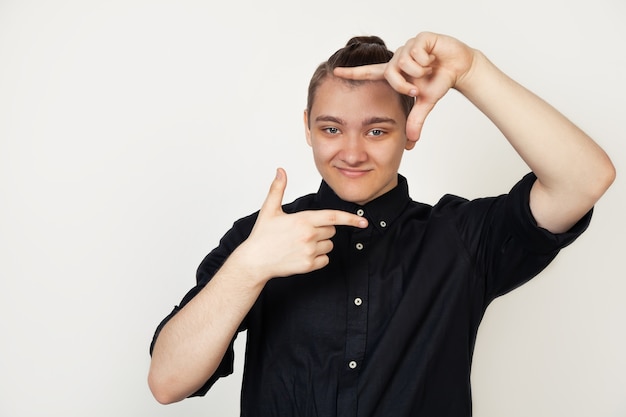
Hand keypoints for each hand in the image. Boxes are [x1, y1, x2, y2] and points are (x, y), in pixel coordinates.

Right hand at [239, 168, 367, 281]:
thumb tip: (280, 171)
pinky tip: (303, 255)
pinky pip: (325, 260)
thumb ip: (278, 189)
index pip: (333, 217)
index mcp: (303, 220)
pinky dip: (318, 258)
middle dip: (323, 230)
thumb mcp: (270, 210)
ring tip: (301, 244)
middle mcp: (309, 235)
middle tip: (304, 232)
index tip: (363, 221)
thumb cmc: (262, 236)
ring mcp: (309, 251)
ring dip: (321, 244)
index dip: (350, 218)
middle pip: (332, 231)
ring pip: (329, 245)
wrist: (254, 261)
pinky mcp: (308, 265)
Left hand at [334, 32, 475, 144]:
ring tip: (429, 69)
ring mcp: (408, 47)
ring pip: (405, 63)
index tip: (335, 71)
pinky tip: (433, 58)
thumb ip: (415, 119)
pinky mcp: (419, 39)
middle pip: (390, 73)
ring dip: (421, 71)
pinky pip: (417, 52)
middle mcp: (397, 58)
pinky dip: (427, 61)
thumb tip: (411, 141)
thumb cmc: (439, 81)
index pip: (368, 72)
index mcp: (395, 72)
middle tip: (417, 89)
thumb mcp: (425, 102)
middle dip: (404, 85)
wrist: (460, 67)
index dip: (353, 73)